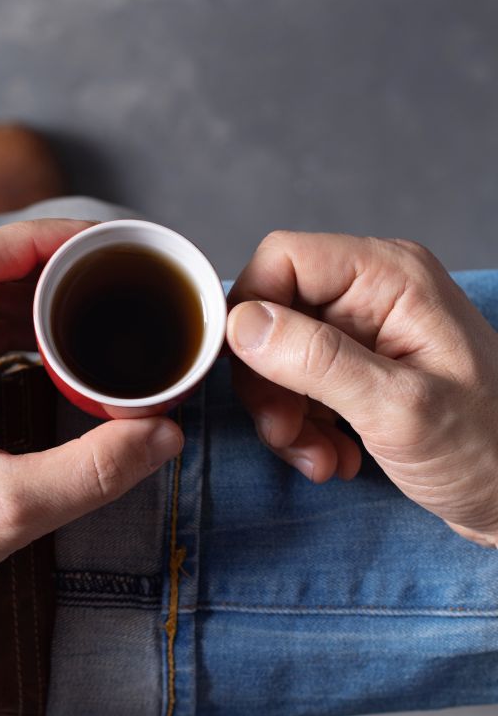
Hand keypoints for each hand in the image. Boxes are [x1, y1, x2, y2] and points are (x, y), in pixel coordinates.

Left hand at [0, 219, 184, 623]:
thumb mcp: (8, 509)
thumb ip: (93, 470)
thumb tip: (164, 435)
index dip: (44, 238)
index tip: (103, 241)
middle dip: (46, 266)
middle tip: (112, 270)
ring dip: (28, 298)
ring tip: (92, 301)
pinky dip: (6, 329)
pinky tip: (49, 342)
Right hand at [226, 231, 497, 547]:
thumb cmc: (488, 452)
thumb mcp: (399, 409)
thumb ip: (318, 361)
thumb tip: (243, 324)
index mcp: (390, 277)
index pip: (283, 257)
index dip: (250, 311)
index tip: (247, 374)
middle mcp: (374, 292)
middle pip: (272, 310)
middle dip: (267, 380)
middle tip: (284, 433)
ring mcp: (365, 331)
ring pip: (277, 354)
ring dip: (283, 415)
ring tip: (319, 458)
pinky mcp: (359, 368)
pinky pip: (298, 385)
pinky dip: (302, 427)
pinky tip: (334, 457)